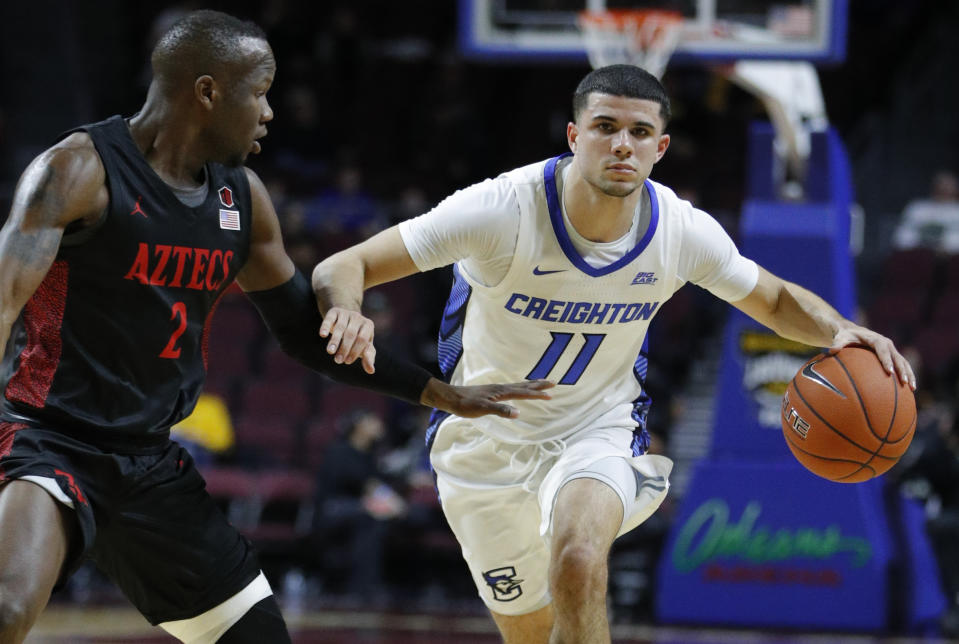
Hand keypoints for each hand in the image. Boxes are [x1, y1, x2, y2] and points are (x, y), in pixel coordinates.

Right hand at [318, 306, 375, 373]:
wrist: (347, 318)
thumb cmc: (357, 337)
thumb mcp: (364, 346)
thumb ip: (368, 357)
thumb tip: (371, 371)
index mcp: (368, 325)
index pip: (362, 339)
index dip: (355, 350)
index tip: (348, 362)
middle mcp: (358, 317)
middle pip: (351, 333)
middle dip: (344, 348)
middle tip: (338, 361)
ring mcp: (346, 313)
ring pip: (340, 327)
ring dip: (335, 340)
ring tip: (330, 352)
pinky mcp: (334, 311)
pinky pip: (330, 318)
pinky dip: (325, 326)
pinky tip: (323, 335)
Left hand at [421, 378, 554, 417]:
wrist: (451, 397)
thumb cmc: (466, 405)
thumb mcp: (483, 409)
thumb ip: (500, 411)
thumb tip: (518, 413)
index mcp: (501, 392)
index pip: (523, 393)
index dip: (537, 394)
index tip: (550, 395)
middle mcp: (501, 388)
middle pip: (524, 385)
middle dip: (539, 385)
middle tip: (553, 383)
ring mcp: (496, 389)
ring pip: (518, 385)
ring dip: (531, 385)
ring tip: (541, 383)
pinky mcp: (492, 392)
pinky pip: (512, 388)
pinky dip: (521, 388)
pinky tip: (518, 390)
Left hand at [831, 325, 915, 389]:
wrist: (852, 331)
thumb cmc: (845, 335)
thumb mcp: (840, 338)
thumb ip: (837, 343)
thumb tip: (831, 351)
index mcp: (875, 339)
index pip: (883, 349)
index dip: (887, 360)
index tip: (889, 371)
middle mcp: (887, 344)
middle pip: (897, 357)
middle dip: (902, 370)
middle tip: (904, 383)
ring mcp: (891, 350)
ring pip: (903, 363)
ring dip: (909, 374)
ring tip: (913, 388)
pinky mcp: (892, 356)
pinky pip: (901, 366)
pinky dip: (906, 376)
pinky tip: (909, 390)